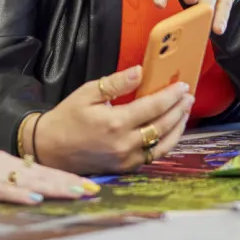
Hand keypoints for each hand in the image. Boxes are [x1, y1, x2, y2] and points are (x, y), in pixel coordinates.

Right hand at [0, 148, 98, 205]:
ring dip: (55, 186)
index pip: (43, 170)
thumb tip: (28, 190)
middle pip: (43, 173)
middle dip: (70, 182)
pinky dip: (19, 194)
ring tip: (78, 192)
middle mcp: (2, 164)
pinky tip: (35, 197)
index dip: (67, 177)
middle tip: (95, 189)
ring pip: (29, 180)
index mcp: (4, 163)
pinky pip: (1, 190)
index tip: (90, 184)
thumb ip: (3, 181)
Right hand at [34, 66, 195, 174]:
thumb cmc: (67, 117)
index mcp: (115, 123)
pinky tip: (171, 131)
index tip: (183, 86)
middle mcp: (124, 144)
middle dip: (179, 110)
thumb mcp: (88, 92)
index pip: (153, 107)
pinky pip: (153, 156)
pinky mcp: (125, 168)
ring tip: (184, 112)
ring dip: (178, 127)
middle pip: (162, 125)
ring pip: (163, 144)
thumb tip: (140, 71)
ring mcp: (126, 159)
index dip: (171, 95)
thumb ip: (116, 83)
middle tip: (189, 96)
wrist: (50, 148)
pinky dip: (166, 143)